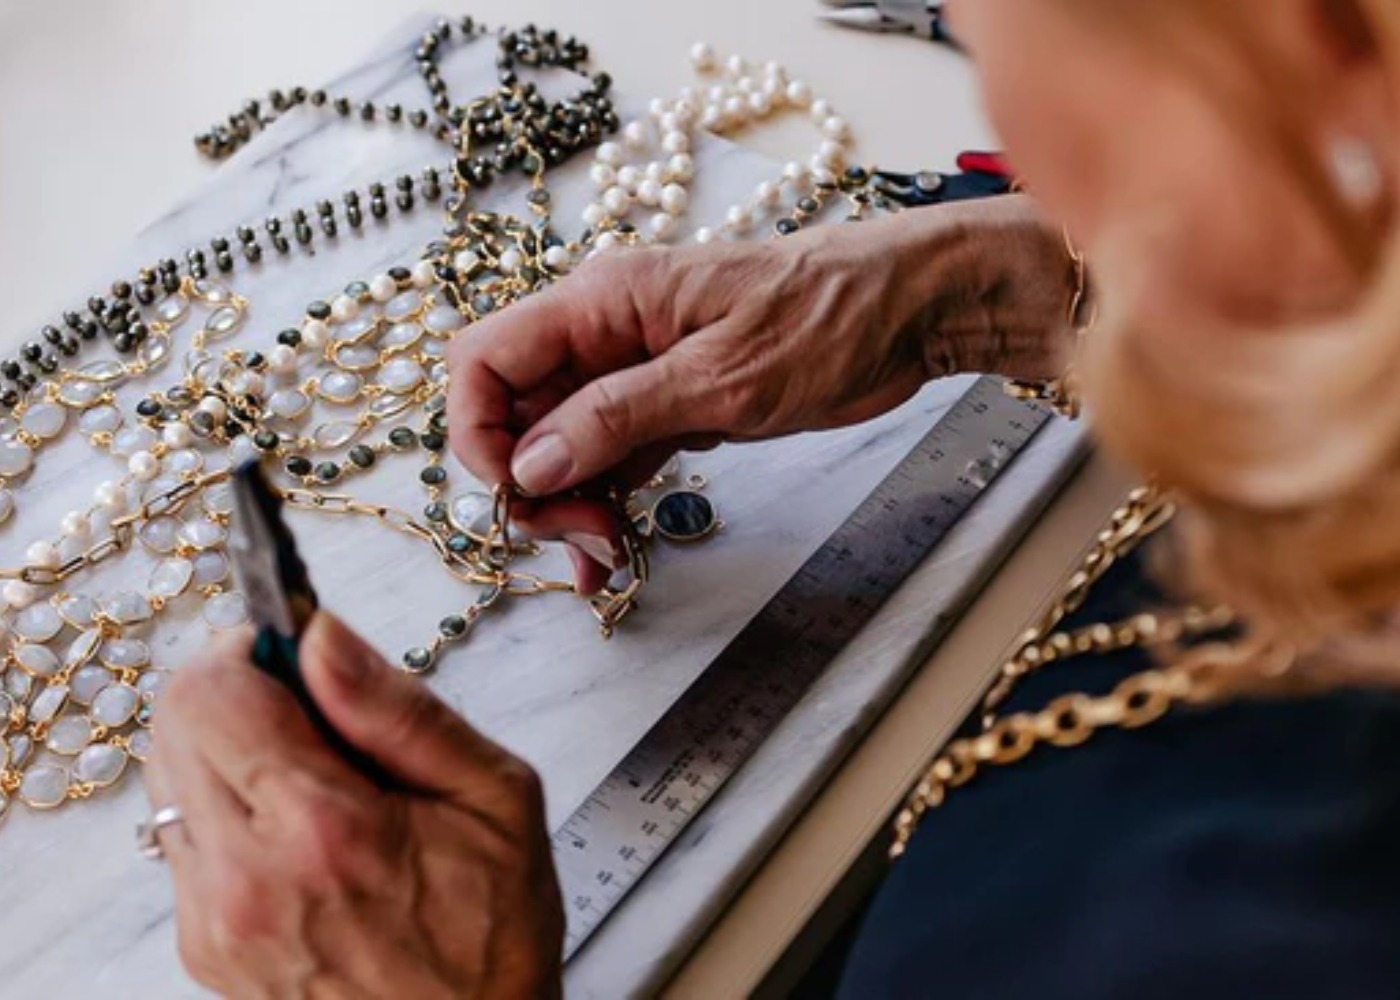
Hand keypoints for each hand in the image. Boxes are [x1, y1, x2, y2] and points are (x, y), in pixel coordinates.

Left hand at [145, 614, 562, 998]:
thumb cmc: (493, 929)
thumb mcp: (494, 796)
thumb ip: (397, 709)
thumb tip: (322, 635)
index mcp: (323, 829)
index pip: (214, 692)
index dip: (251, 643)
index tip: (297, 644)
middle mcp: (246, 876)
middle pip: (175, 721)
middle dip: (237, 685)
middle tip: (312, 702)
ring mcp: (214, 917)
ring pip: (169, 772)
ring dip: (228, 742)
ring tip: (313, 769)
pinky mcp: (204, 942)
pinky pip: (184, 831)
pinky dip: (228, 801)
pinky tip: (300, 824)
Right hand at [448, 194, 1072, 590]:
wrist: (907, 312)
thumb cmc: (830, 319)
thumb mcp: (725, 377)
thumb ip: (620, 416)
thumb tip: (532, 463)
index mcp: (602, 301)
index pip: (484, 358)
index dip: (479, 432)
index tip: (519, 495)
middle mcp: (603, 331)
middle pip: (514, 410)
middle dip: (530, 482)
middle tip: (586, 537)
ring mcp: (633, 368)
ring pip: (557, 442)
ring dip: (565, 504)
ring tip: (605, 554)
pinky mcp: (668, 402)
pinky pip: (608, 455)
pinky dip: (602, 501)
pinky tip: (614, 548)